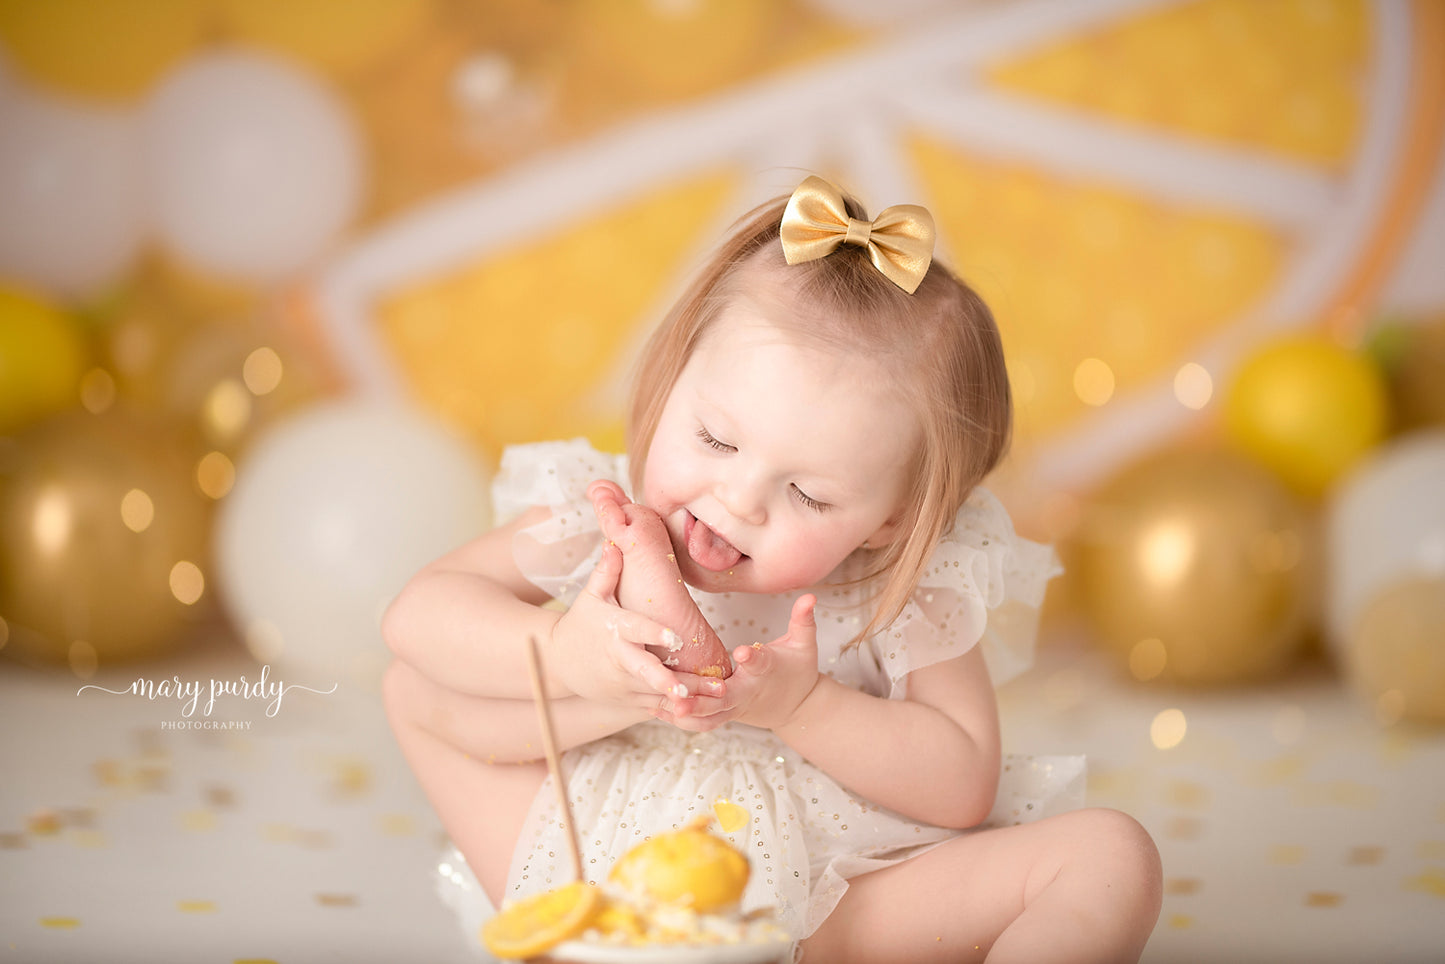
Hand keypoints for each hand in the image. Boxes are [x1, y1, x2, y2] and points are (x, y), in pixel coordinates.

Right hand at [548, 542, 719, 714]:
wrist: (558, 661)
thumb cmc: (582, 623)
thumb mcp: (591, 596)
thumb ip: (607, 571)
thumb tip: (615, 541)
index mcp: (614, 629)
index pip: (635, 630)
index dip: (654, 633)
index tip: (675, 636)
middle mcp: (619, 658)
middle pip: (646, 671)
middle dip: (669, 681)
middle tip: (692, 688)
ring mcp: (624, 683)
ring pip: (657, 693)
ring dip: (687, 698)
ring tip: (718, 696)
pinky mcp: (628, 699)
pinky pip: (656, 706)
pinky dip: (678, 710)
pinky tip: (706, 710)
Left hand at [654, 594, 820, 732]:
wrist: (795, 706)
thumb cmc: (797, 669)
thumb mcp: (804, 644)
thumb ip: (803, 620)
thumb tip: (810, 596)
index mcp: (766, 671)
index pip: (760, 664)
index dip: (753, 658)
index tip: (743, 651)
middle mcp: (748, 692)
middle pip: (725, 700)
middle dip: (703, 701)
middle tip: (681, 699)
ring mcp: (734, 707)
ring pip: (709, 717)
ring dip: (686, 714)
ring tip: (659, 705)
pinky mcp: (724, 715)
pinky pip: (701, 723)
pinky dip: (681, 720)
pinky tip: (655, 708)